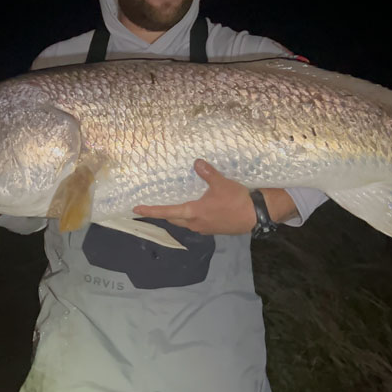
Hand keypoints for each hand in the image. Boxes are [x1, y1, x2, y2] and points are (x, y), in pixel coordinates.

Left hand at [133, 159, 255, 234]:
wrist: (255, 215)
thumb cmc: (236, 200)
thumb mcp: (221, 183)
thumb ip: (207, 173)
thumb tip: (196, 162)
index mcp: (193, 212)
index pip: (166, 212)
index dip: (151, 211)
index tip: (136, 210)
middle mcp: (195, 223)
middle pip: (174, 219)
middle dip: (164, 213)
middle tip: (154, 207)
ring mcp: (205, 228)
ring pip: (185, 223)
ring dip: (178, 215)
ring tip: (175, 206)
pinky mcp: (214, 229)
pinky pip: (196, 224)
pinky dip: (191, 217)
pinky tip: (196, 210)